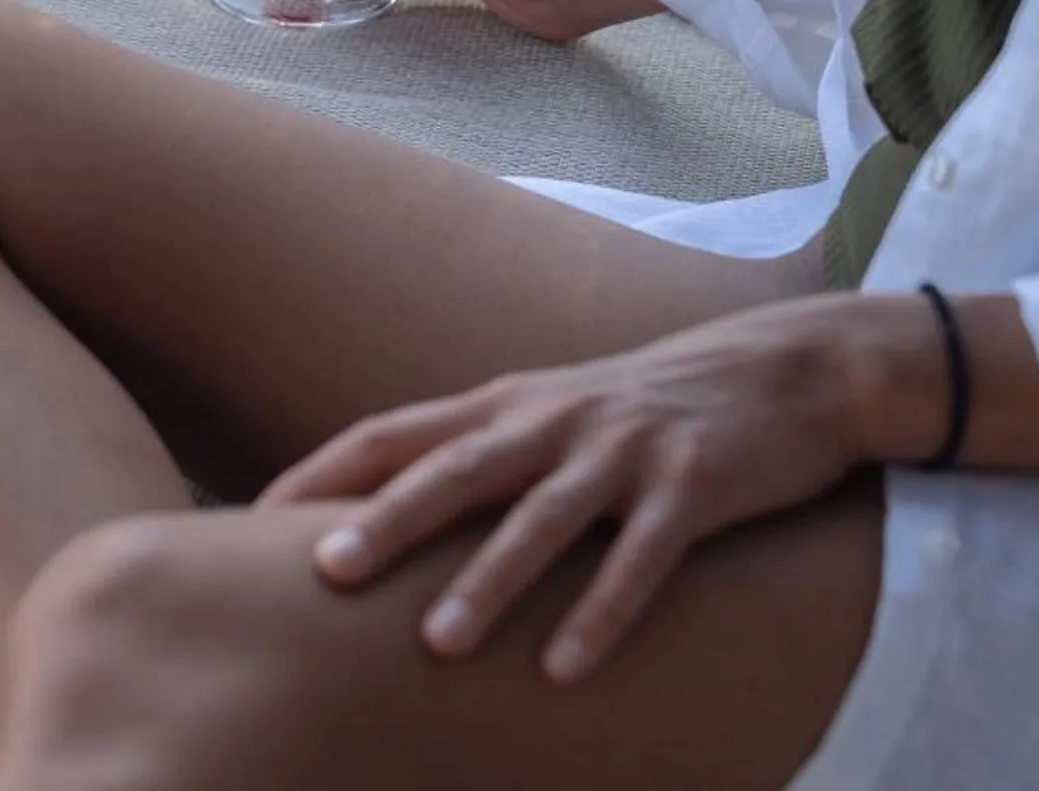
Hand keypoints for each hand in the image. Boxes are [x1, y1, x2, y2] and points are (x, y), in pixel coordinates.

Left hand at [259, 296, 927, 682]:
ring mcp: (621, 453)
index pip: (392, 433)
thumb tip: (380, 507)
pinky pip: (641, 560)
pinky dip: (601, 612)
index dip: (324, 471)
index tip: (252, 516)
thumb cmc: (645, 408)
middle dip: (385, 521)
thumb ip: (475, 453)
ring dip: (489, 581)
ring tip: (438, 643)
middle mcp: (551, 423)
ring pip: (541, 519)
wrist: (786, 369)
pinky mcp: (693, 487)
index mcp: (503, 407)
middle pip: (452, 471)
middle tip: (322, 571)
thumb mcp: (550, 415)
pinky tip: (565, 668)